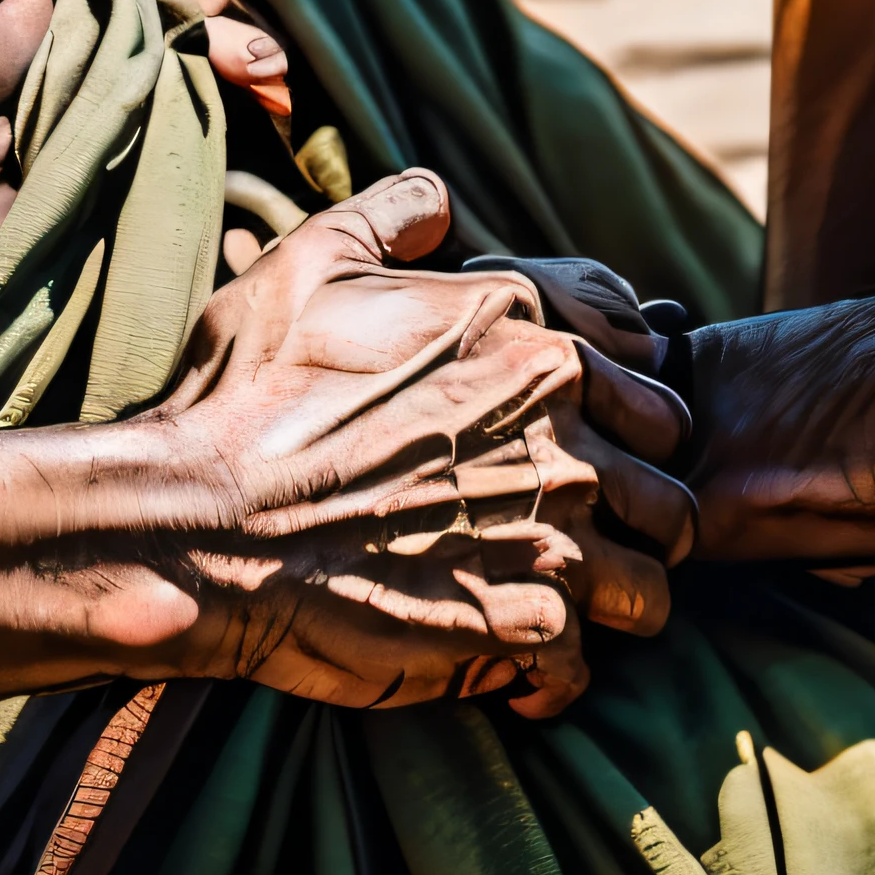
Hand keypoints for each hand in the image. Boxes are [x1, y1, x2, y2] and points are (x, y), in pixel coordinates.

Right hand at [145, 169, 692, 717]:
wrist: (203, 520)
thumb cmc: (252, 390)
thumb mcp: (316, 260)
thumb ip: (394, 212)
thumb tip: (438, 197)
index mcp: (532, 341)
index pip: (657, 392)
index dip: (626, 427)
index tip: (583, 453)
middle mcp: (562, 432)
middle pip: (671, 495)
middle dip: (636, 520)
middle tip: (576, 537)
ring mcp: (548, 533)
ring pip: (651, 588)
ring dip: (610, 601)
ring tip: (555, 604)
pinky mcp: (519, 625)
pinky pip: (583, 669)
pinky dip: (551, 676)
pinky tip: (508, 665)